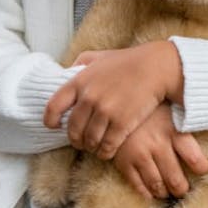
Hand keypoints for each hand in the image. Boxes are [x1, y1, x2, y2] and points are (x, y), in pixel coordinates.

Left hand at [43, 40, 184, 158]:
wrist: (157, 67)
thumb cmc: (129, 61)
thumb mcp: (101, 56)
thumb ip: (82, 62)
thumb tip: (67, 71)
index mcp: (80, 81)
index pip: (53, 107)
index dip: (51, 120)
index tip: (54, 126)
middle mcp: (89, 97)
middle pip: (72, 130)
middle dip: (75, 139)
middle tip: (81, 141)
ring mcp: (105, 111)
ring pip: (89, 141)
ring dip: (91, 147)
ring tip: (96, 146)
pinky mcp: (121, 123)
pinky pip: (106, 147)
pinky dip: (105, 152)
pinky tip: (108, 151)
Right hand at [113, 104, 207, 199]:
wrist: (117, 102)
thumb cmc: (150, 105)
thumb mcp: (172, 106)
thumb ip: (189, 117)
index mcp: (174, 131)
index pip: (194, 158)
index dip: (201, 168)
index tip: (203, 170)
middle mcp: (158, 146)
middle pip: (176, 179)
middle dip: (182, 188)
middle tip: (183, 189)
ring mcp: (140, 156)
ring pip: (157, 185)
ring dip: (165, 192)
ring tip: (168, 192)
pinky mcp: (124, 162)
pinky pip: (137, 186)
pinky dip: (146, 193)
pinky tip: (151, 192)